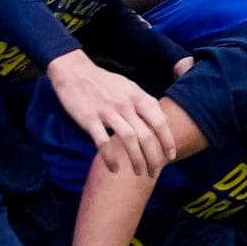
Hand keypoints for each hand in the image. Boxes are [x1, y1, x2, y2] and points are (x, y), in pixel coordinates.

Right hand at [48, 53, 174, 176]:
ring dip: (136, 160)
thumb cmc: (106, 83)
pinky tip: (114, 169)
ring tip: (139, 173)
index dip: (167, 141)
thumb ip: (148, 103)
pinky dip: (110, 157)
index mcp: (137, 97)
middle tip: (155, 171)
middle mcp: (125, 105)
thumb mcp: (131, 88)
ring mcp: (107, 112)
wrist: (75, 73)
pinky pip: (102, 142)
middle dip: (153, 157)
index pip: (159, 122)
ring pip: (128, 140)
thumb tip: (165, 120)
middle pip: (145, 135)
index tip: (171, 156)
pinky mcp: (89, 119)